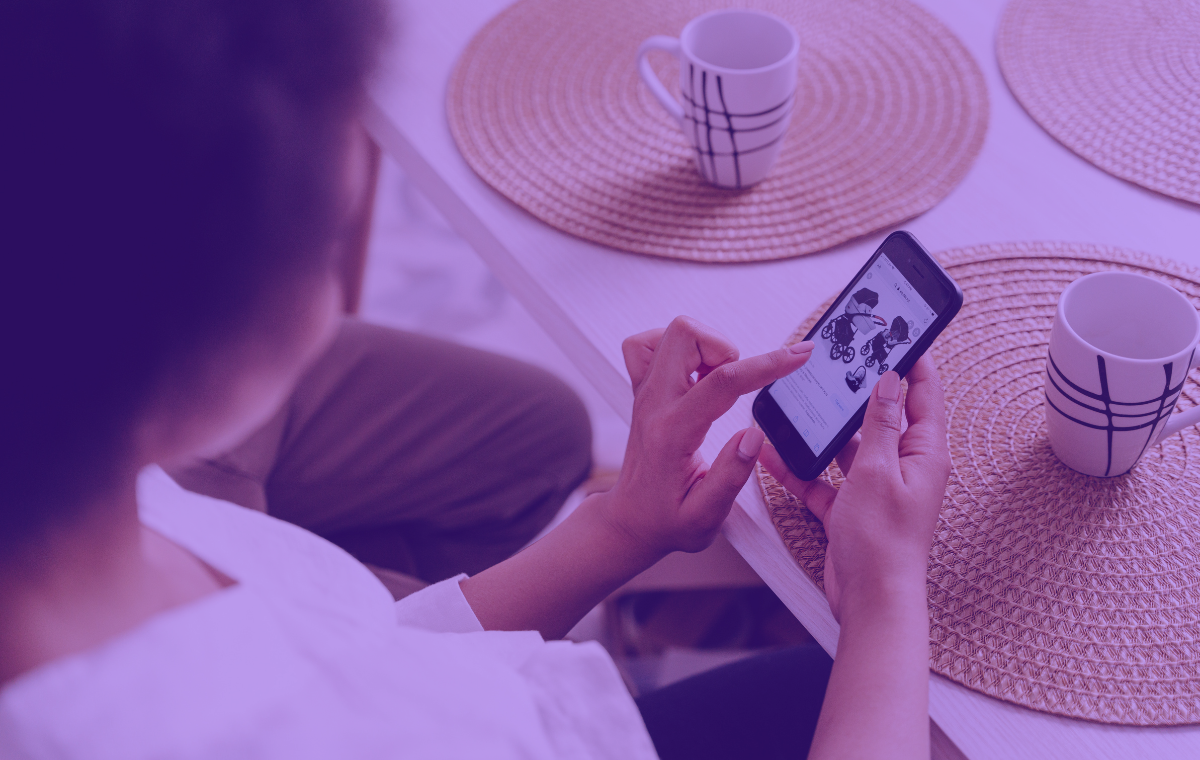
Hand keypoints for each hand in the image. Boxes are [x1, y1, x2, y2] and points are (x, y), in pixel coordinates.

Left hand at [598, 316, 813, 556]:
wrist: (631, 519)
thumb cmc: (667, 520)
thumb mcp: (705, 517)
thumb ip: (731, 476)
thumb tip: (754, 435)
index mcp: (673, 432)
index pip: (723, 382)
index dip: (768, 364)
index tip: (800, 354)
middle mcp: (654, 403)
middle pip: (685, 335)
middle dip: (727, 348)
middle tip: (739, 383)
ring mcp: (643, 392)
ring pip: (671, 333)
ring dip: (706, 347)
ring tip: (718, 384)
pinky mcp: (641, 390)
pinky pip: (648, 344)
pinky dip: (678, 347)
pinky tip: (695, 374)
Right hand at [760, 354, 949, 620]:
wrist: (870, 601)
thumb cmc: (882, 541)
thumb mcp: (878, 471)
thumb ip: (881, 423)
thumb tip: (890, 380)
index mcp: (924, 452)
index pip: (923, 393)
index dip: (912, 360)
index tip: (895, 332)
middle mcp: (904, 467)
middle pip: (882, 416)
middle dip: (855, 392)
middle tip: (835, 361)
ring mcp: (876, 487)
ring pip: (846, 447)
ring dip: (820, 433)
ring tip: (794, 405)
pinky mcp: (851, 507)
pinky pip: (823, 479)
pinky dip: (800, 469)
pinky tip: (771, 454)